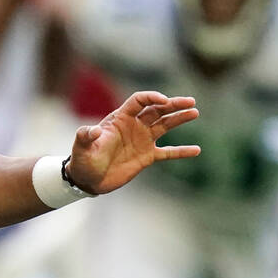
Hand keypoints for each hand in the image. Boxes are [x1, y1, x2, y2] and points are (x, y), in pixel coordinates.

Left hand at [64, 91, 200, 194]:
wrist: (87, 180)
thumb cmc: (82, 161)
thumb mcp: (81, 147)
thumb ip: (86, 136)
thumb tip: (93, 130)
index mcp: (119, 119)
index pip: (139, 101)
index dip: (151, 98)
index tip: (164, 101)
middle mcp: (134, 126)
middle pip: (156, 110)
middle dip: (173, 104)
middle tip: (191, 101)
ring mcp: (142, 141)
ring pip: (165, 125)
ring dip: (179, 118)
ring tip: (194, 112)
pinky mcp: (147, 157)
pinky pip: (168, 152)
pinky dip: (181, 151)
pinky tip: (197, 150)